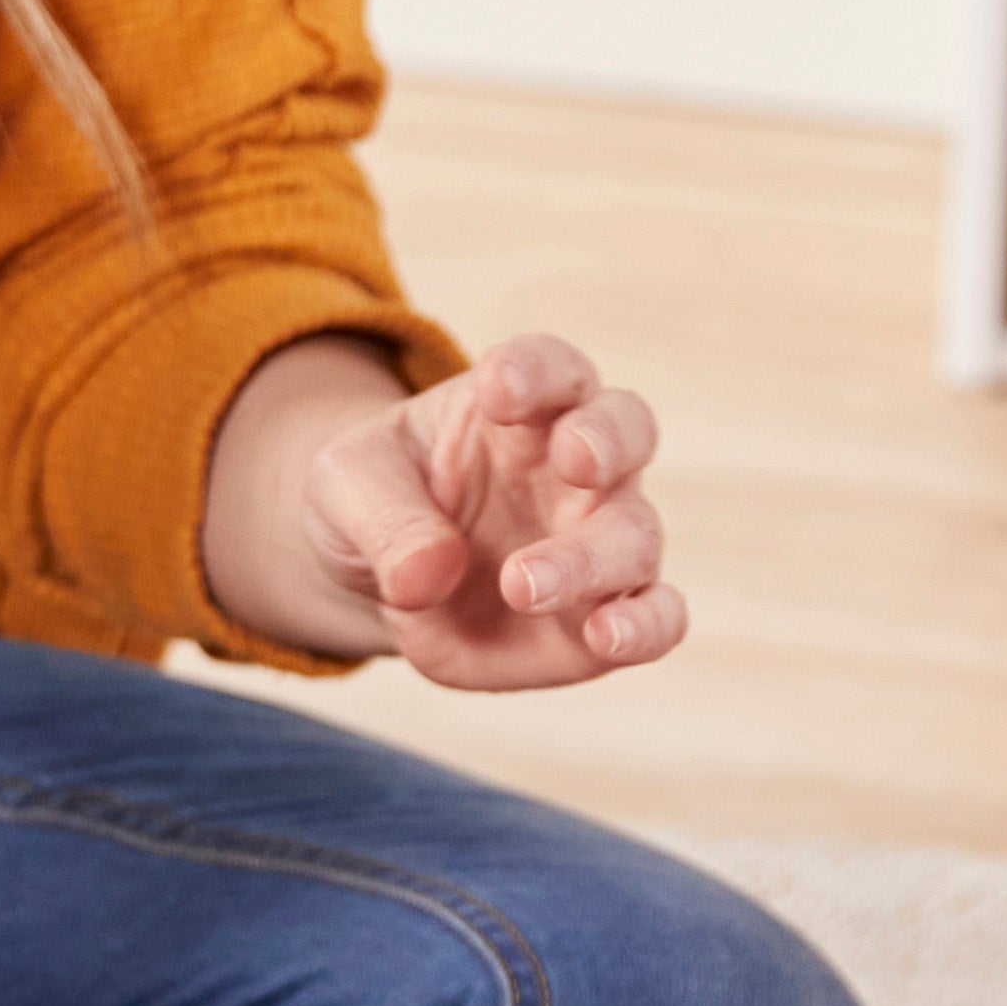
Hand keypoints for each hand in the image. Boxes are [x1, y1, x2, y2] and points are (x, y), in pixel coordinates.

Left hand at [301, 332, 686, 689]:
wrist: (384, 577)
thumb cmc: (377, 502)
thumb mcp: (348, 487)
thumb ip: (383, 518)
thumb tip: (426, 575)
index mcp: (524, 406)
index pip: (553, 367)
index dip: (536, 371)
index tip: (497, 388)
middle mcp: (580, 467)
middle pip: (625, 432)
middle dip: (605, 441)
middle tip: (573, 458)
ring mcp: (599, 542)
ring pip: (636, 534)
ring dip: (591, 558)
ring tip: (521, 585)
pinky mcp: (601, 613)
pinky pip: (657, 617)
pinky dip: (644, 627)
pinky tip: (607, 638)